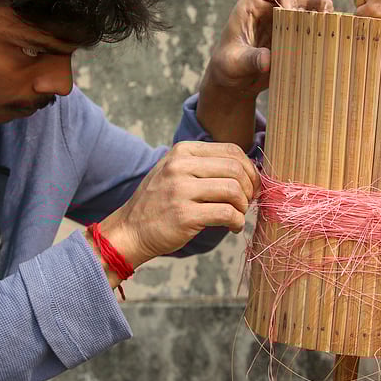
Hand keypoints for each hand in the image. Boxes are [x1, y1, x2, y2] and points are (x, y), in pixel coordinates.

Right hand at [93, 142, 258, 267]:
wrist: (130, 231)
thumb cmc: (159, 203)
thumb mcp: (175, 172)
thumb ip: (205, 166)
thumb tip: (249, 170)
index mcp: (182, 151)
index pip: (231, 150)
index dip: (249, 169)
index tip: (251, 185)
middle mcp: (180, 166)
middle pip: (236, 170)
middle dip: (249, 188)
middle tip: (247, 203)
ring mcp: (181, 190)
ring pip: (233, 190)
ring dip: (243, 206)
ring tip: (238, 215)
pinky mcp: (185, 215)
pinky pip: (227, 214)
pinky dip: (237, 222)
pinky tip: (233, 227)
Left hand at [201, 0, 333, 97]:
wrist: (238, 81)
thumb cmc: (229, 67)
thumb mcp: (233, 64)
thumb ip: (248, 60)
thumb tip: (266, 60)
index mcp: (256, 2)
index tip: (293, 13)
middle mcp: (276, 3)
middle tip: (310, 18)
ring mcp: (292, 15)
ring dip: (323, 8)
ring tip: (320, 28)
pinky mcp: (302, 30)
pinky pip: (322, 17)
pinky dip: (328, 23)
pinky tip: (325, 37)